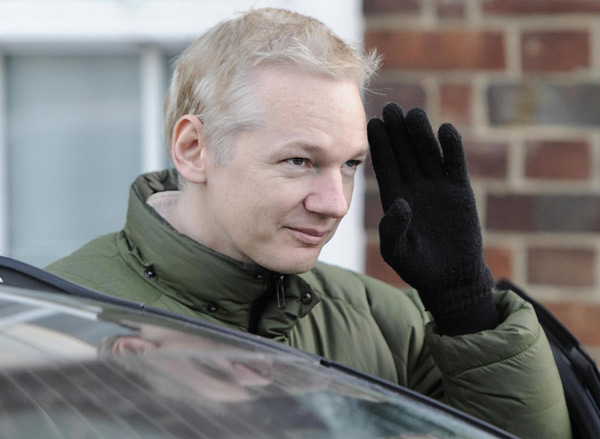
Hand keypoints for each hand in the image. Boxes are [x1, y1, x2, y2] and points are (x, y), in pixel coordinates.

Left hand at [367, 103, 497, 334]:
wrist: (450, 277)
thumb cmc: (417, 267)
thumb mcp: (397, 252)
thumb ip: (393, 230)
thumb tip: (400, 204)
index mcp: (394, 198)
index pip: (385, 166)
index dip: (379, 146)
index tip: (371, 124)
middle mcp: (414, 187)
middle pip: (404, 153)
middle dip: (396, 132)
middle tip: (390, 108)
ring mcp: (437, 187)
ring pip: (427, 153)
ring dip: (421, 134)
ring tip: (413, 114)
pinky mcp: (460, 191)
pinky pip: (455, 164)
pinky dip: (452, 148)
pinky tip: (446, 130)